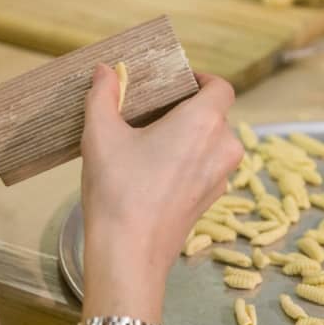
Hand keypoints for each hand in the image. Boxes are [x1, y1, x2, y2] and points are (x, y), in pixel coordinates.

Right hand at [80, 64, 242, 323]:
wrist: (130, 254)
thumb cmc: (118, 187)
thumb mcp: (101, 134)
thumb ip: (103, 95)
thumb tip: (106, 70)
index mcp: (203, 123)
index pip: (220, 87)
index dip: (202, 79)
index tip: (178, 82)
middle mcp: (222, 148)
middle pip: (215, 114)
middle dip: (188, 107)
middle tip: (154, 111)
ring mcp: (221, 178)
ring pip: (212, 142)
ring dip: (190, 134)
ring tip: (153, 140)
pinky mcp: (212, 201)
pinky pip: (208, 166)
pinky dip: (191, 159)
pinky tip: (159, 170)